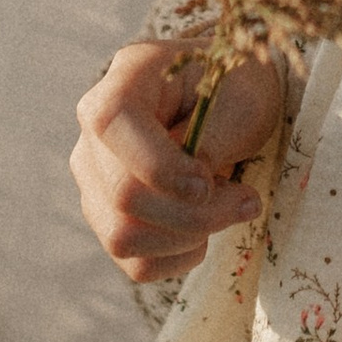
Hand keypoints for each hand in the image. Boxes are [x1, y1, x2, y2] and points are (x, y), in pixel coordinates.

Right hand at [71, 40, 280, 286]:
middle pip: (122, 193)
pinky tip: (205, 229)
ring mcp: (94, 179)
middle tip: (246, 200)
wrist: (230, 103)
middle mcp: (94, 132)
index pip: (111, 123)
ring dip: (188, 237)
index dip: (158, 166)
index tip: (208, 183)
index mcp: (125, 79)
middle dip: (193, 213)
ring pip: (123, 237)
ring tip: (227, 210)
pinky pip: (135, 263)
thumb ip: (213, 137)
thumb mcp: (241, 97)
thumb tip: (192, 193)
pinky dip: (179, 257)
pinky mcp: (108, 218)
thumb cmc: (236, 90)